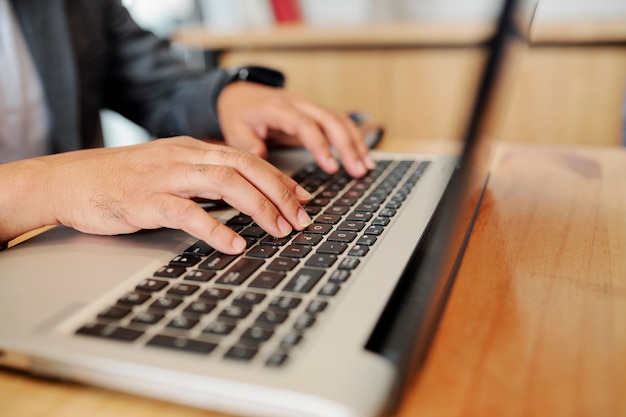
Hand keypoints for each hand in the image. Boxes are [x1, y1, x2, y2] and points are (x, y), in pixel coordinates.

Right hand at [0, 137, 311, 253]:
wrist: (68, 180)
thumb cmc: (119, 180)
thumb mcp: (168, 170)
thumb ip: (201, 180)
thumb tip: (240, 198)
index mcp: (191, 149)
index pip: (247, 159)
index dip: (280, 179)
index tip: (304, 200)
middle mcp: (183, 157)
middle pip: (245, 167)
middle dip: (281, 193)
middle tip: (302, 219)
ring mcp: (164, 177)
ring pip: (224, 183)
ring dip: (259, 208)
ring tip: (280, 230)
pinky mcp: (144, 201)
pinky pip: (187, 213)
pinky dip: (215, 228)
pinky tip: (234, 244)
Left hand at [217, 82, 375, 177]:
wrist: (240, 93)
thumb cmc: (239, 114)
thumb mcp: (234, 130)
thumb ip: (248, 145)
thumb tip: (262, 158)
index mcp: (277, 108)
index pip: (305, 125)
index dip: (321, 145)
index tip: (332, 168)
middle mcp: (297, 103)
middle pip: (330, 120)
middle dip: (348, 146)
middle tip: (359, 171)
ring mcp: (309, 106)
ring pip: (339, 119)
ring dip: (356, 143)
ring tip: (366, 167)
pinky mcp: (315, 112)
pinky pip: (339, 122)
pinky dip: (353, 138)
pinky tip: (363, 157)